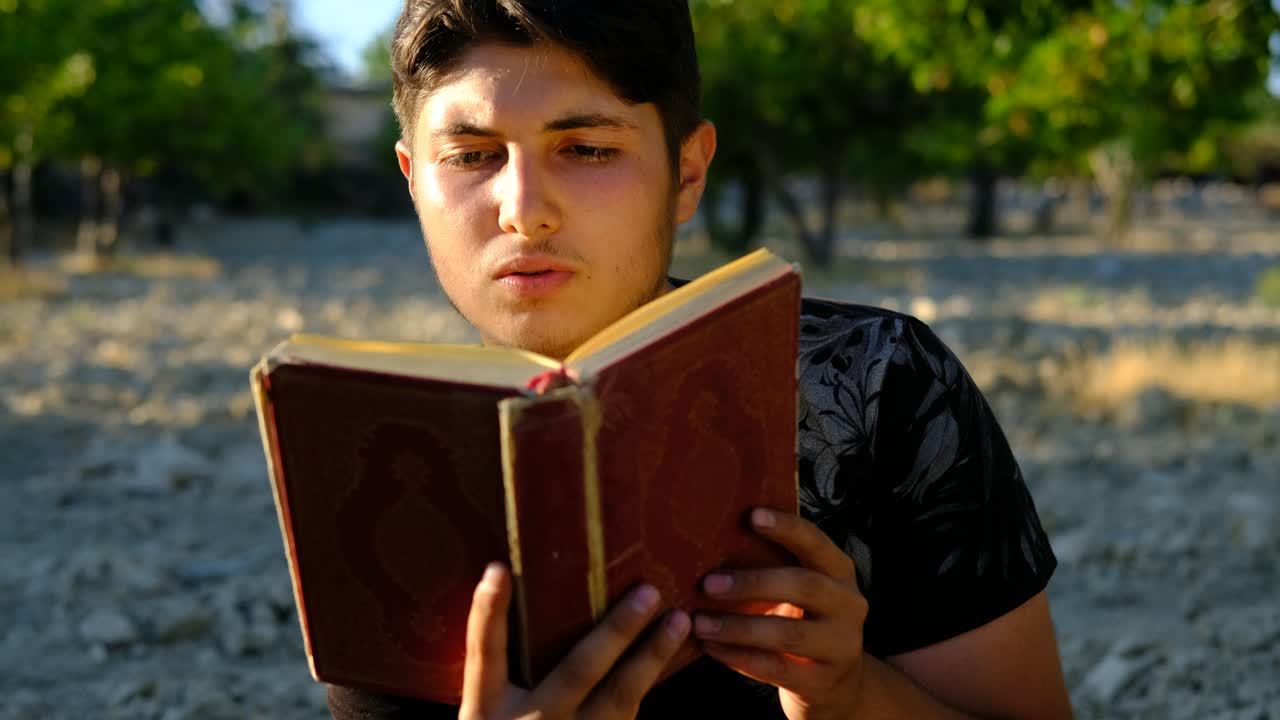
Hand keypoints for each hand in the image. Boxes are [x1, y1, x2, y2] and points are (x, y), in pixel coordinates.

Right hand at [459, 563, 690, 719]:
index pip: (484, 654)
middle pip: (577, 671)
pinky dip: (651, 688)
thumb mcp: (484, 716)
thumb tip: (508, 588)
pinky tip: (676, 660)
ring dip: (652, 657)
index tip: (499, 570)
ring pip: (618, 699)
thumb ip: (498, 673)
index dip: (489, 612)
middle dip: (615, 631)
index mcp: (486, 713)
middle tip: (647, 593)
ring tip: (678, 621)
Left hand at [693, 509, 868, 719]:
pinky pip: (777, 669)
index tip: (750, 515)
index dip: (786, 528)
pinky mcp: (823, 681)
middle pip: (804, 586)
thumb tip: (711, 535)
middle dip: (752, 583)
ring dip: (738, 627)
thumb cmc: (802, 620)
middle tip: (707, 584)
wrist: (836, 682)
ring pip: (788, 633)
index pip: (816, 542)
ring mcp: (841, 646)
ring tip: (700, 623)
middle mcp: (849, 604)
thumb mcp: (799, 588)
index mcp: (839, 571)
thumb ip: (772, 564)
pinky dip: (739, 658)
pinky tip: (711, 650)